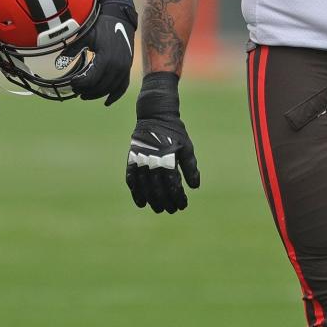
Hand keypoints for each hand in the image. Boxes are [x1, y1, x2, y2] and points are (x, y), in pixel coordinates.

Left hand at [70, 3, 135, 104]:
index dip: (80, 84)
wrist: (119, 17)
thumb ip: (73, 50)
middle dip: (86, 90)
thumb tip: (59, 63)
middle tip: (76, 90)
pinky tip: (106, 102)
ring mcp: (124, 68)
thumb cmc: (101, 26)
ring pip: (110, 89)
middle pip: (100, 87)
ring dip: (97, 94)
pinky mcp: (127, 67)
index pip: (91, 79)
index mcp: (106, 58)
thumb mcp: (85, 36)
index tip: (71, 83)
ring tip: (85, 95)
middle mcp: (117, 66)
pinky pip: (122, 86)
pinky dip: (115, 95)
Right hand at [126, 72, 199, 212]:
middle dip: (166, 203)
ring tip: (158, 209)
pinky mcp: (132, 160)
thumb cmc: (174, 133)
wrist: (155, 116)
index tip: (183, 205)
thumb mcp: (186, 147)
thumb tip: (194, 187)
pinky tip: (141, 202)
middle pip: (158, 190)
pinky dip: (135, 192)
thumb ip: (190, 167)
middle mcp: (152, 162)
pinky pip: (131, 180)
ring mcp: (140, 161)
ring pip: (144, 188)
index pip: (173, 186)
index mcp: (167, 159)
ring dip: (152, 201)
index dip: (178, 198)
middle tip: (172, 210)